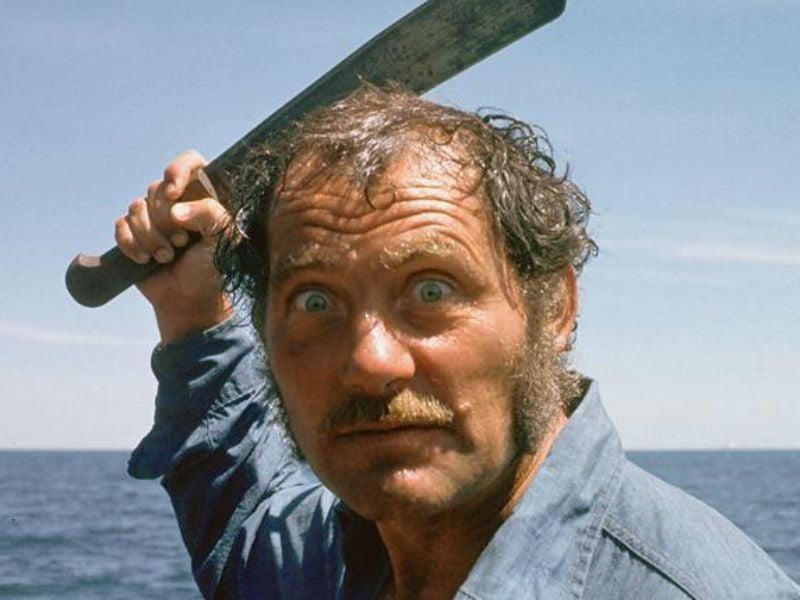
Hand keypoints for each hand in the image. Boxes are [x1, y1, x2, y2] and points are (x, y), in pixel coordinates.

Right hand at [115, 149, 233, 343]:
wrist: (190, 300)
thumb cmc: (213, 269)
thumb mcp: (224, 240)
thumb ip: (210, 214)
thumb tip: (175, 209)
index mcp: (204, 196)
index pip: (191, 162)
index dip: (177, 170)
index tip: (172, 192)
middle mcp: (178, 201)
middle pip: (156, 189)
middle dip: (165, 221)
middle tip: (181, 243)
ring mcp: (154, 217)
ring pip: (136, 207)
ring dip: (150, 236)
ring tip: (167, 256)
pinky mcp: (134, 233)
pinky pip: (120, 225)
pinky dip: (130, 243)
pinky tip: (144, 260)